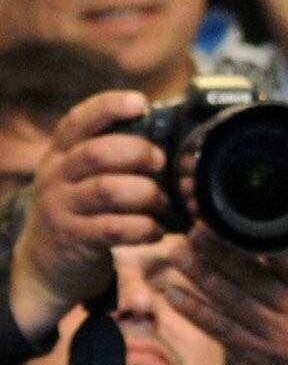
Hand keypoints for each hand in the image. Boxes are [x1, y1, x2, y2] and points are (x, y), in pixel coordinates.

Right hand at [10, 92, 167, 338]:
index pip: (78, 121)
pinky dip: (143, 228)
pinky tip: (156, 230)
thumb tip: (164, 131)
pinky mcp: (75, 239)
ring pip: (107, 190)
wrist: (45, 262)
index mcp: (60, 153)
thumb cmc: (78, 208)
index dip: (109, 107)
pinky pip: (114, 228)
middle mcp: (57, 176)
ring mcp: (63, 208)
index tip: (140, 102)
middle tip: (160, 161)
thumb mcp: (80, 175)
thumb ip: (108, 153)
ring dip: (145, 193)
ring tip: (160, 201)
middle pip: (96, 153)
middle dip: (137, 152)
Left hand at [150, 228, 287, 364]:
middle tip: (193, 229)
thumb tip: (276, 238)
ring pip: (229, 299)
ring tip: (176, 254)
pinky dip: (195, 311)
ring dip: (200, 275)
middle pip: (248, 274)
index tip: (228, 219)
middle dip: (218, 250)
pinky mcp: (252, 356)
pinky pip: (219, 330)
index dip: (253, 237)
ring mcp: (269, 334)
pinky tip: (173, 295)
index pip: (283, 258)